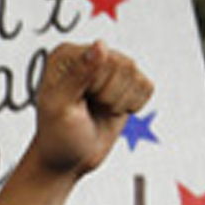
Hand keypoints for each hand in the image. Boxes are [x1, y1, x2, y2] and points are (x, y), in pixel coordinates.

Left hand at [0, 40, 153, 204]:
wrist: (67, 159)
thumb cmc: (58, 135)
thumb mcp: (61, 107)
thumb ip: (79, 74)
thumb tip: (100, 44)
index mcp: (65, 54)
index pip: (105, 58)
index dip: (96, 86)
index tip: (75, 100)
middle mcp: (88, 54)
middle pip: (124, 65)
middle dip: (109, 95)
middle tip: (86, 107)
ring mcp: (109, 67)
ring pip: (137, 76)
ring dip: (120, 102)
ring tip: (97, 110)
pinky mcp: (127, 82)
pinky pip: (147, 87)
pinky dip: (133, 105)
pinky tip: (111, 111)